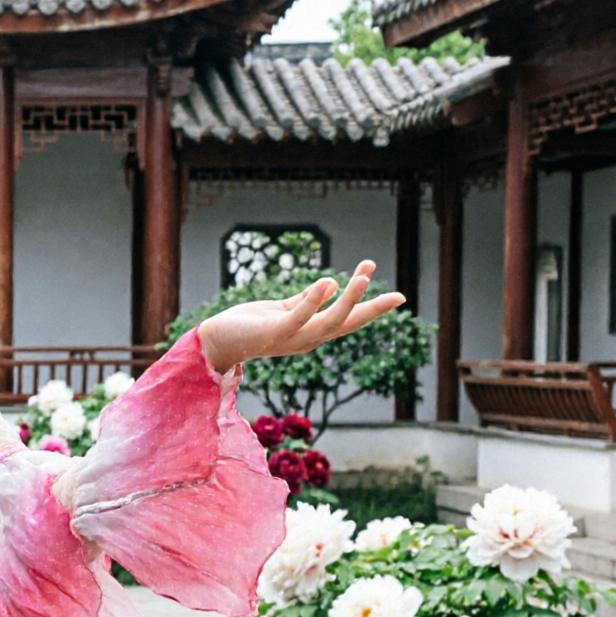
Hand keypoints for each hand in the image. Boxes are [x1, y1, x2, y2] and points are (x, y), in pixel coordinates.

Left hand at [197, 261, 404, 375]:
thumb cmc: (249, 325)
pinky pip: (298, 317)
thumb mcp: (284, 310)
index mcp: (311, 333)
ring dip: (348, 300)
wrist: (216, 339)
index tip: (399, 296)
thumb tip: (331, 285)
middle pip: (346, 325)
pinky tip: (327, 282)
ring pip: (328, 322)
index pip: (347, 320)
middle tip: (399, 296)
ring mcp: (290, 339)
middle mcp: (305, 340)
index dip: (371, 309)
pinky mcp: (273, 332)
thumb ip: (306, 300)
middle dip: (372, 310)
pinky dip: (313, 300)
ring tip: (363, 276)